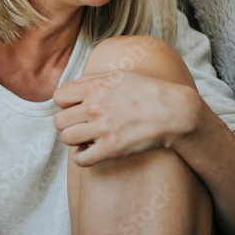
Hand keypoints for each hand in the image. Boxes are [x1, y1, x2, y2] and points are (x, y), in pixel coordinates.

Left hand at [53, 69, 199, 166]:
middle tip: (83, 126)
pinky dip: (82, 158)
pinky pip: (81, 159)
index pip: (59, 97)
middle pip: (60, 120)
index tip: (77, 108)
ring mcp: (103, 128)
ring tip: (88, 139)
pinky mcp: (112, 148)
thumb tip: (66, 86)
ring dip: (75, 141)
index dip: (65, 104)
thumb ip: (90, 80)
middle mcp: (96, 106)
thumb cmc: (148, 92)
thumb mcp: (119, 76)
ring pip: (67, 139)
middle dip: (69, 124)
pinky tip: (92, 152)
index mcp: (95, 86)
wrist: (175, 112)